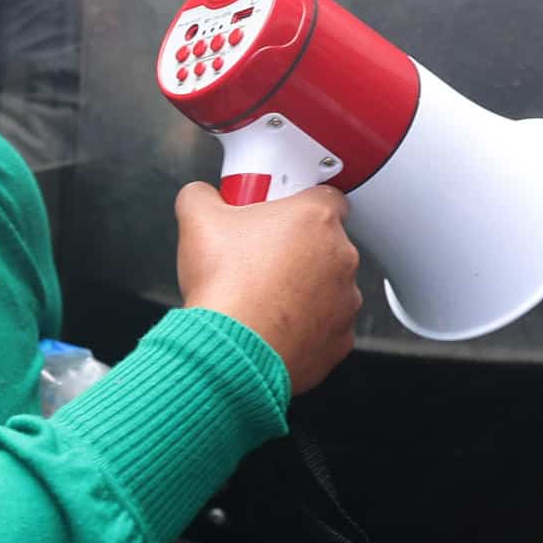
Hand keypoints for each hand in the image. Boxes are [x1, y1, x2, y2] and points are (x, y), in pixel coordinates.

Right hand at [175, 182, 360, 394]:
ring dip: (300, 285)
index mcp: (315, 218)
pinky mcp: (340, 338)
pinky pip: (325, 322)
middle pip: (323, 240)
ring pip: (326, 283)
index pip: (324, 194)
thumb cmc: (225, 287)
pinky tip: (270, 321)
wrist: (231, 348)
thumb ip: (203, 195)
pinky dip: (303, 322)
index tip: (273, 211)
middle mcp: (340, 257)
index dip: (294, 201)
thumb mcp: (197, 219)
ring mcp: (345, 300)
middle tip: (256, 254)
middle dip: (293, 245)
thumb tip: (202, 197)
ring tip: (259, 293)